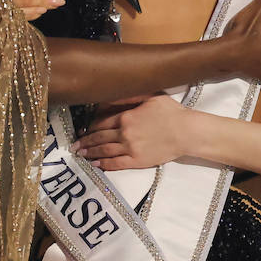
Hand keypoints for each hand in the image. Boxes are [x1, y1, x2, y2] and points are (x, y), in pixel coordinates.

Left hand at [73, 94, 189, 169]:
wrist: (186, 132)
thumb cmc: (170, 112)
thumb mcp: (150, 96)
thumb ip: (129, 96)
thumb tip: (111, 96)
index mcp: (126, 117)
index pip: (101, 122)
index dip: (90, 127)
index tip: (83, 130)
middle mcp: (125, 133)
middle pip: (99, 138)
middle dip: (85, 142)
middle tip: (75, 145)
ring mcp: (130, 148)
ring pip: (105, 151)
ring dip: (91, 153)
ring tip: (81, 154)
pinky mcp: (138, 161)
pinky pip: (116, 164)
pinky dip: (104, 164)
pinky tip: (96, 164)